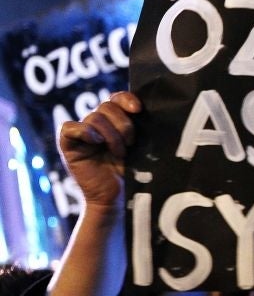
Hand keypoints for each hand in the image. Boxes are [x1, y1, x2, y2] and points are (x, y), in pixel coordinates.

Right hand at [58, 91, 140, 207]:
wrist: (117, 197)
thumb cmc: (132, 174)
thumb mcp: (139, 147)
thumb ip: (138, 127)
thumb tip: (142, 108)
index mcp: (114, 121)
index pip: (116, 98)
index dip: (126, 99)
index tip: (138, 110)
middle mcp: (97, 124)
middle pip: (107, 106)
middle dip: (123, 125)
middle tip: (130, 145)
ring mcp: (82, 133)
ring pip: (94, 117)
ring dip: (111, 136)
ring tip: (118, 153)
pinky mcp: (68, 144)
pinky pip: (70, 127)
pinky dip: (84, 132)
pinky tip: (96, 142)